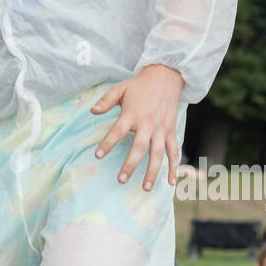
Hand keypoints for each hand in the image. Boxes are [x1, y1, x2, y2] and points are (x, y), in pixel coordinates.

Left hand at [91, 64, 184, 189]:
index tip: (98, 155)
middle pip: (139, 148)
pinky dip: (174, 167)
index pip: (118, 131)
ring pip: (158, 154)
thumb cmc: (140, 85)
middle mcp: (148, 123)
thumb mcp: (120, 88)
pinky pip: (174, 151)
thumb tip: (92, 111)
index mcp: (133, 113)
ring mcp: (162, 129)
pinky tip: (170, 182)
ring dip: (152, 172)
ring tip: (145, 188)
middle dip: (130, 165)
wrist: (166, 76)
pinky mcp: (171, 131)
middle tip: (121, 179)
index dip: (107, 143)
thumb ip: (106, 101)